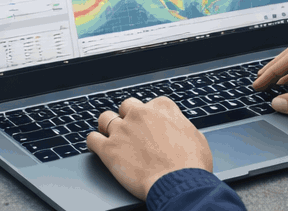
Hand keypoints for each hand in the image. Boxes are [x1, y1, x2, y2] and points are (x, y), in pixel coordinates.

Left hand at [86, 97, 211, 200]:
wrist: (179, 183)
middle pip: (126, 107)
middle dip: (128, 117)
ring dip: (107, 127)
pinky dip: (93, 143)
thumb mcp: (195, 136)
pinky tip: (97, 148)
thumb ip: (179, 125)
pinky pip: (92, 139)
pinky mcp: (109, 149)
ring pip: (105, 119)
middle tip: (132, 133)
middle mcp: (140, 114)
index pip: (150, 104)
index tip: (151, 128)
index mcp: (162, 107)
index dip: (150, 118)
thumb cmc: (192, 164)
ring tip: (110, 137)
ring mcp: (122, 130)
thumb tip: (175, 128)